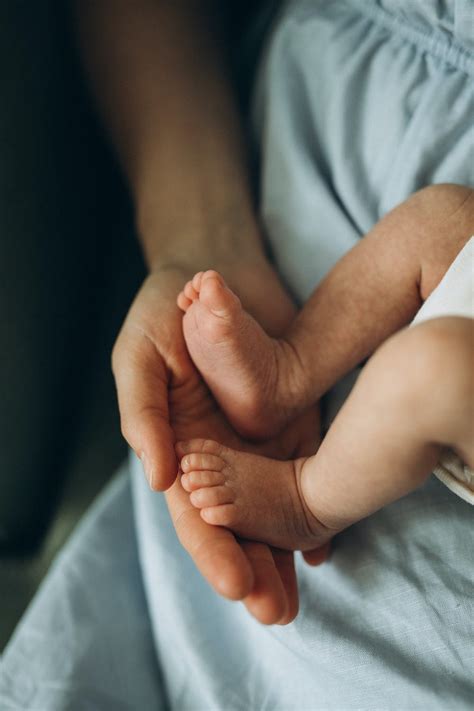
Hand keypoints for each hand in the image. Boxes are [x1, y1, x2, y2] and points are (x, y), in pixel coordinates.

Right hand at [112, 266, 318, 623]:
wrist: (216, 272)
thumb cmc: (165, 311)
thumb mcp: (139, 354)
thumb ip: (143, 413)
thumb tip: (158, 478)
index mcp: (177, 445)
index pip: (191, 509)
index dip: (209, 548)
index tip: (233, 585)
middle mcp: (218, 453)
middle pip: (235, 521)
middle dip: (252, 566)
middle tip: (274, 610)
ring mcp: (258, 440)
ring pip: (272, 508)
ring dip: (284, 552)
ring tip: (298, 594)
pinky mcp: (295, 419)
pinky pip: (307, 466)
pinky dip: (316, 506)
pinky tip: (325, 540)